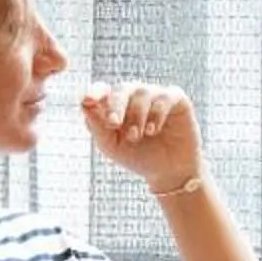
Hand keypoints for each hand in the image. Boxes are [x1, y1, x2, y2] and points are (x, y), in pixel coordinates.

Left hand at [80, 82, 203, 191]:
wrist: (167, 172)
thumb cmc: (137, 156)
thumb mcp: (112, 146)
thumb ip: (97, 126)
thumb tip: (84, 103)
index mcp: (116, 104)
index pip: (102, 89)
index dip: (95, 92)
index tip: (88, 101)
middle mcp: (135, 95)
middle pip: (122, 88)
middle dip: (115, 106)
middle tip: (113, 124)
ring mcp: (156, 95)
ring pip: (142, 92)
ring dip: (136, 115)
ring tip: (135, 136)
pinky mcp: (177, 100)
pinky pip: (165, 97)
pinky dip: (156, 114)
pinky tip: (153, 130)